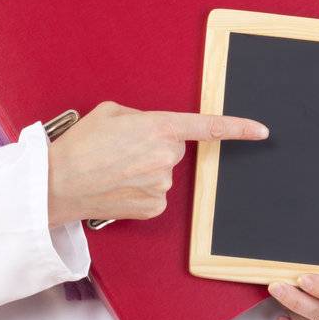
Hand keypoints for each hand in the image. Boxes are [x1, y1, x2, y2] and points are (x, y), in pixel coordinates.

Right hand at [45, 100, 267, 225]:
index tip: (262, 131)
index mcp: (159, 127)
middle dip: (154, 148)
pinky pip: (156, 194)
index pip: (208, 127)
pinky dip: (140, 191)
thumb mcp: (112, 112)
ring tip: (114, 170)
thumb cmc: (80, 145)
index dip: (238, 128)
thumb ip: (142, 117)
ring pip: (163, 173)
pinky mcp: (154, 207)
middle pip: (174, 150)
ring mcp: (162, 185)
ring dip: (145, 170)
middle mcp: (166, 156)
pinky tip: (119, 188)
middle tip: (123, 151)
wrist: (56, 183)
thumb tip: (152, 129)